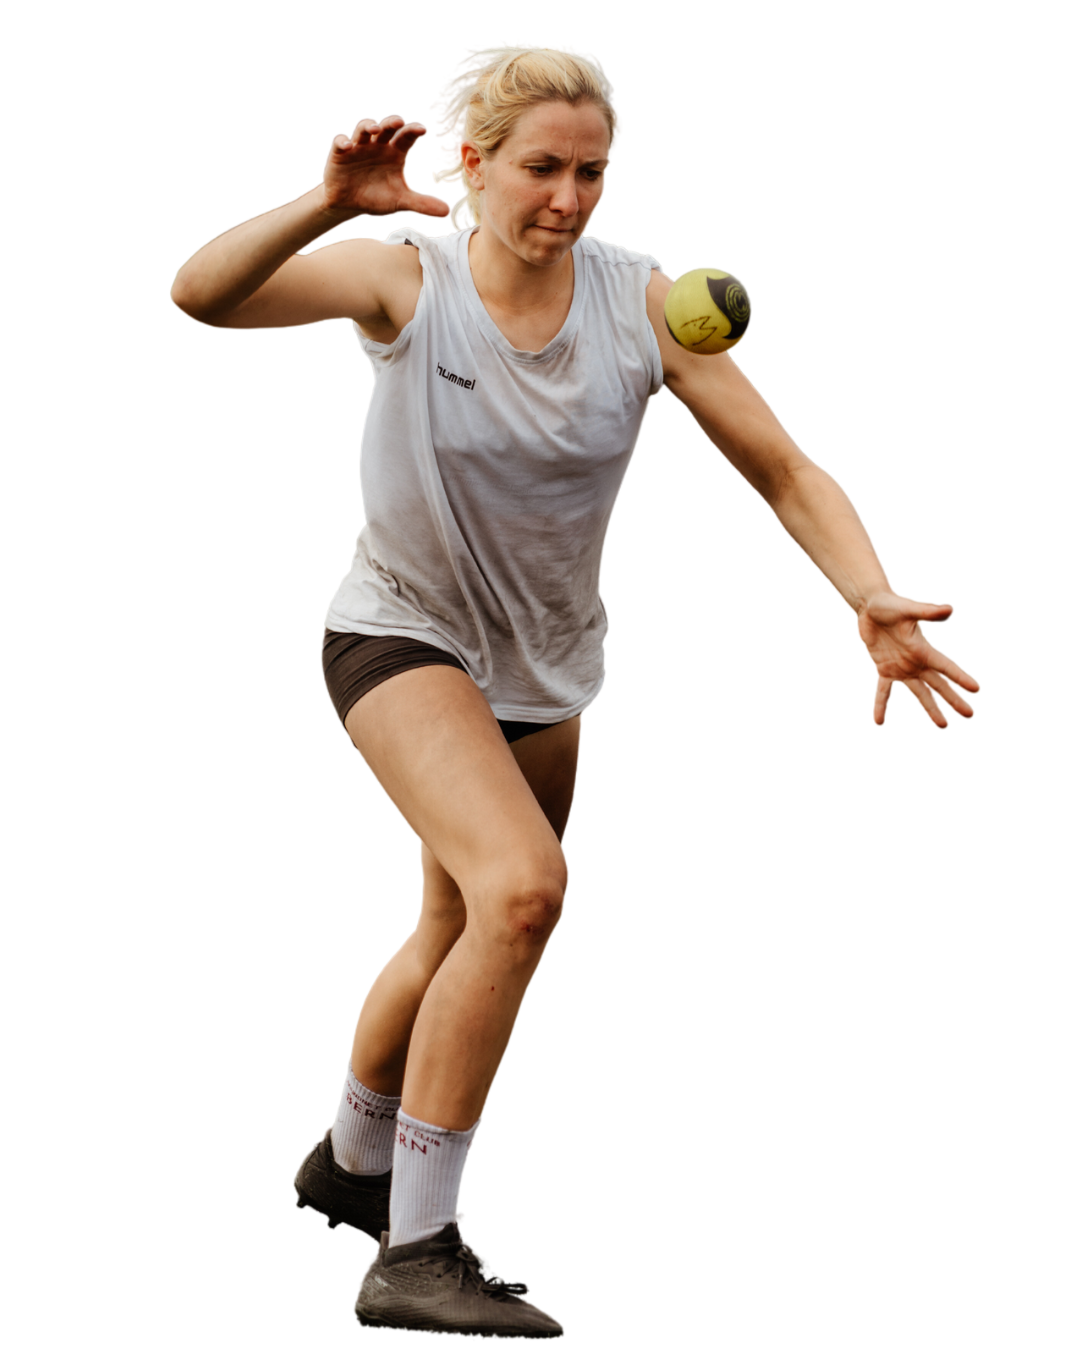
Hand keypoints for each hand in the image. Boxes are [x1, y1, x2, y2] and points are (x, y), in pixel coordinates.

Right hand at [323, 114, 450, 219]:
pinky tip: (348, 145)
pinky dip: (343, 141)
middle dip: (392, 122)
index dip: (413, 130)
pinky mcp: (340, 152)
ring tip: (376, 128)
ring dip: (369, 125)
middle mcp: (378, 145)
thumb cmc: (376, 197)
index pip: (406, 137)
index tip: (423, 130)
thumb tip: (448, 211)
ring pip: (364, 128)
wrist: (349, 204)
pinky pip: (340, 141)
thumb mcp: (400, 202)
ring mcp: (359, 146)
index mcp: (394, 152)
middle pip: (387, 127)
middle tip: (399, 122)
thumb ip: (422, 204)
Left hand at [857, 590, 980, 728]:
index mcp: (923, 649)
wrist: (871, 607)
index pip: (945, 666)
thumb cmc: (891, 605)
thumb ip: (928, 612)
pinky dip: (881, 705)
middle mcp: (916, 662)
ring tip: (944, 726)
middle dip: (954, 700)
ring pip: (919, 693)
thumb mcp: (908, 608)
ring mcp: (901, 668)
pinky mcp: (885, 670)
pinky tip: (879, 722)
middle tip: (970, 716)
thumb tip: (950, 610)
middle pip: (939, 684)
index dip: (960, 677)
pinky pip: (884, 691)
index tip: (976, 689)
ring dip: (931, 709)